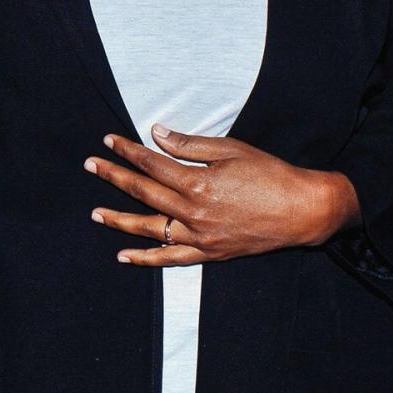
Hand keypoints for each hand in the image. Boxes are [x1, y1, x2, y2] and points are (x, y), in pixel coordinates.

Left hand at [84, 127, 359, 265]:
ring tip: (94, 213)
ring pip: (149, 228)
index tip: (109, 140)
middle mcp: (194, 211)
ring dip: (119, 220)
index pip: (151, 163)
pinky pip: (170, 259)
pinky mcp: (209, 253)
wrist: (302, 210)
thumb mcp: (231, 150)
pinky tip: (124, 255)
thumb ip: (190, 145)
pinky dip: (146, 258)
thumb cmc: (270, 174)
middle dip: (114, 177)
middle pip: (144, 192)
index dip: (127, 150)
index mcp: (198, 182)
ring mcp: (200, 236)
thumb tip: (157, 134)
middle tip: (90, 166)